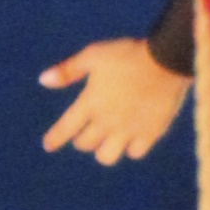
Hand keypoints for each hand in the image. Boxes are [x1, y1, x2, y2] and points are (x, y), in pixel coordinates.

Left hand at [40, 39, 190, 163]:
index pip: (65, 128)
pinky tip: (131, 139)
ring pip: (107, 156)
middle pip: (85, 144)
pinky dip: (130, 148)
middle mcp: (107, 121)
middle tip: (85, 132)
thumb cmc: (127, 53)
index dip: (55, 138)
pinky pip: (135, 153)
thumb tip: (42, 80)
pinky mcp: (150, 133)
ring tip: (108, 141)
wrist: (166, 59)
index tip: (48, 145)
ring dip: (103, 150)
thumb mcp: (94, 55)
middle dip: (82, 140)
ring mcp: (129, 129)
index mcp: (90, 102)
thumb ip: (68, 70)